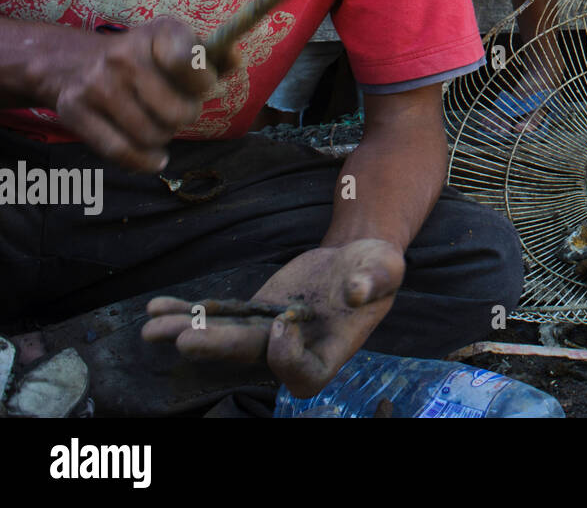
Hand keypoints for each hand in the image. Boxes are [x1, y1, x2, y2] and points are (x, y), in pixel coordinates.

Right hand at [49, 17, 236, 171]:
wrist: (74, 62)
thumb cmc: (145, 59)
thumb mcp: (178, 45)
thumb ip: (214, 57)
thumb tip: (235, 62)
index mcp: (159, 33)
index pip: (189, 62)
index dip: (204, 83)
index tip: (202, 86)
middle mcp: (125, 55)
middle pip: (177, 112)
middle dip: (185, 116)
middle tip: (178, 110)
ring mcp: (97, 84)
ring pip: (151, 135)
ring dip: (163, 137)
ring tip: (159, 123)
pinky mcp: (74, 111)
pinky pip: (120, 151)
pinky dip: (143, 161)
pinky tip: (154, 157)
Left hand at [141, 238, 404, 398]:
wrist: (356, 260)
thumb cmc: (377, 268)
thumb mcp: (386, 268)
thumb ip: (375, 280)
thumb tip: (356, 290)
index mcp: (331, 351)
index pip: (300, 373)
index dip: (285, 355)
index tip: (283, 320)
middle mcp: (295, 350)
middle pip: (253, 357)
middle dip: (219, 348)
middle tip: (187, 340)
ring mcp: (269, 333)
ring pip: (226, 339)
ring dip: (189, 332)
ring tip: (152, 327)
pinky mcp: (254, 312)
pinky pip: (218, 316)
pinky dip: (188, 311)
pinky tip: (158, 306)